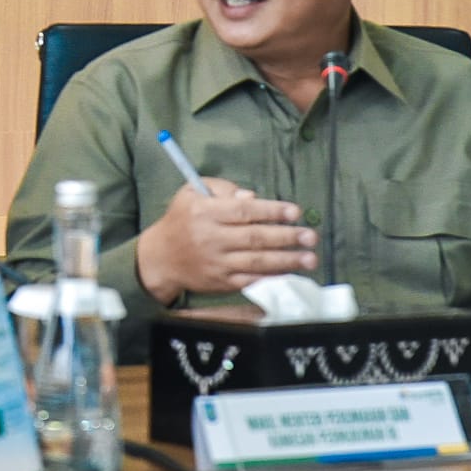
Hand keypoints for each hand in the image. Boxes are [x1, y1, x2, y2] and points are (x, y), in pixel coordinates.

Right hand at [136, 178, 317, 304]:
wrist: (160, 258)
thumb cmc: (181, 220)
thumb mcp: (192, 193)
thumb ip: (222, 188)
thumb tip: (252, 197)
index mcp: (204, 212)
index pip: (244, 211)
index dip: (271, 211)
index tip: (294, 212)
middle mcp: (211, 238)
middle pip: (255, 237)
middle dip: (287, 237)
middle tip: (311, 236)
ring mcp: (216, 263)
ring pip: (256, 261)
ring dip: (287, 260)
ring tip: (310, 258)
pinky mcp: (220, 282)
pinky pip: (250, 280)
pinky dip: (271, 278)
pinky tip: (290, 274)